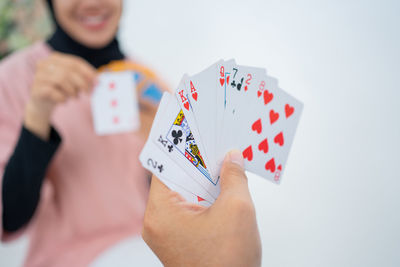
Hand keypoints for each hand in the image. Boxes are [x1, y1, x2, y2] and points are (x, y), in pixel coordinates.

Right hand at [24, 52, 96, 139]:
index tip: (97, 82)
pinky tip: (63, 101)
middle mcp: (44, 64)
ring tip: (74, 97)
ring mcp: (38, 76)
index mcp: (55, 58)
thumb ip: (84, 78)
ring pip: (61, 80)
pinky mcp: (36, 89)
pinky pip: (53, 92)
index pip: (75, 62)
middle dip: (82, 83)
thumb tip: (98, 80)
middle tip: (87, 93)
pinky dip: (62, 98)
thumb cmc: (61, 90)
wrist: (43, 104)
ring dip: (72, 91)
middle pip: (69, 70)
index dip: (88, 72)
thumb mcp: (73, 82)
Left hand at [142, 150, 261, 266]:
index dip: (180, 145)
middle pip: (174, 178)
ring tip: (220, 159)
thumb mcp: (237, 210)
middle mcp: (157, 221)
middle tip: (212, 140)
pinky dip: (203, 195)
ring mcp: (167, 232)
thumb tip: (233, 157)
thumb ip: (234, 177)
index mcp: (161, 212)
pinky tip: (222, 184)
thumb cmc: (229, 261)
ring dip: (202, 178)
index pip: (164, 166)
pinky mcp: (179, 239)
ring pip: (183, 193)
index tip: (191, 127)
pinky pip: (189, 208)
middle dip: (196, 161)